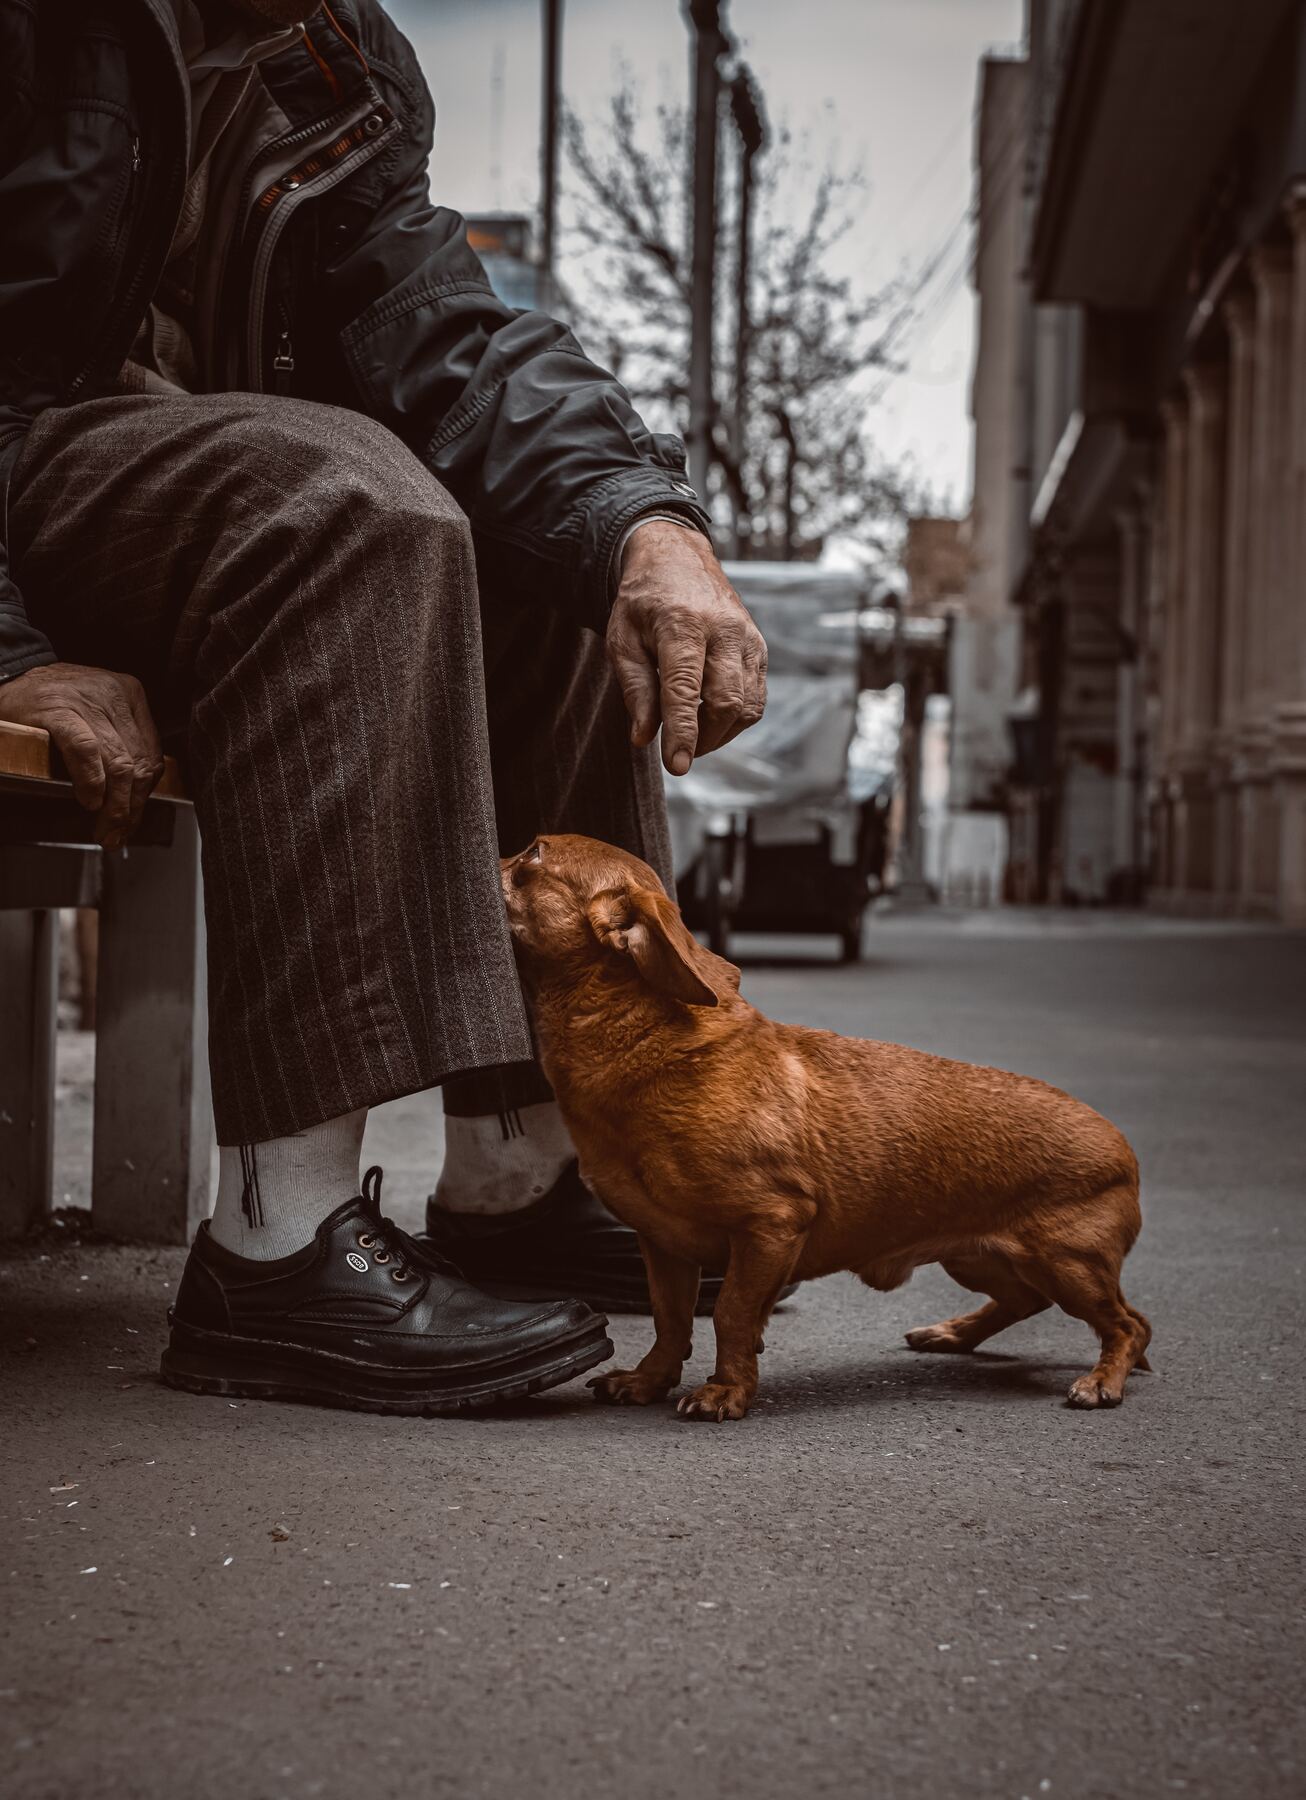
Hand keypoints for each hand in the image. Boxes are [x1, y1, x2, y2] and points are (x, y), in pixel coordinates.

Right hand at [0, 662, 163, 848]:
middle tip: (118, 833)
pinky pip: (86, 750)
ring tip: (105, 828)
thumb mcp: (97, 714)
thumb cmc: (53, 702)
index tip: (134, 821)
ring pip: (118, 762)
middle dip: (131, 807)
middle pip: (138, 763)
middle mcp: (113, 694)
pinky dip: (91, 781)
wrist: (9, 675)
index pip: (152, 754)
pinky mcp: (58, 709)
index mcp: (130, 694)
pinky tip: (89, 801)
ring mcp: (86, 700)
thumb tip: (136, 797)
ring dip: (114, 805)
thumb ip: (120, 744)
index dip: (145, 795)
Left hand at [607, 521, 766, 774]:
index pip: (686, 688)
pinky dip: (734, 720)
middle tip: (677, 751)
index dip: (682, 731)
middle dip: (703, 738)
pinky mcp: (758, 648)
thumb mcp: (622, 640)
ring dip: (719, 734)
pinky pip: (755, 698)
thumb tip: (644, 738)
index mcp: (681, 623)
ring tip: (691, 734)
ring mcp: (747, 638)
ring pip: (747, 706)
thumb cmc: (644, 604)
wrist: (678, 560)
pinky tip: (709, 717)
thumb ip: (634, 689)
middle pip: (726, 701)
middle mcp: (723, 629)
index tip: (676, 767)